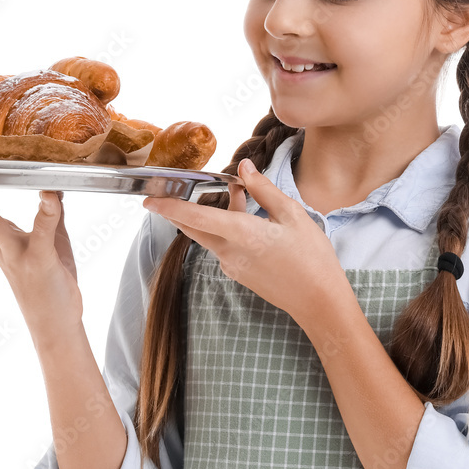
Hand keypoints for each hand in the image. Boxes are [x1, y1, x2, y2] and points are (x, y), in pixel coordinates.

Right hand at [0, 188, 82, 328]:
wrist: (57, 328)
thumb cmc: (51, 287)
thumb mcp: (50, 244)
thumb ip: (50, 217)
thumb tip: (51, 192)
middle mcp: (3, 247)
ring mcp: (19, 255)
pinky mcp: (41, 261)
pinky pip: (44, 232)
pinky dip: (48, 211)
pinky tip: (48, 194)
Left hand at [143, 157, 343, 322]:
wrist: (319, 301)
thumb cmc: (311, 257)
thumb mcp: (292, 214)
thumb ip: (264, 189)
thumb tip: (244, 167)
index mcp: (242, 234)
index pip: (196, 216)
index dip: (170, 206)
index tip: (149, 198)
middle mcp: (230, 252)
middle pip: (193, 227)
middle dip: (178, 210)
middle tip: (168, 191)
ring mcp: (233, 266)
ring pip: (210, 235)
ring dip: (212, 214)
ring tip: (237, 191)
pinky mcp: (239, 273)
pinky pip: (223, 246)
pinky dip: (226, 228)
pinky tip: (247, 216)